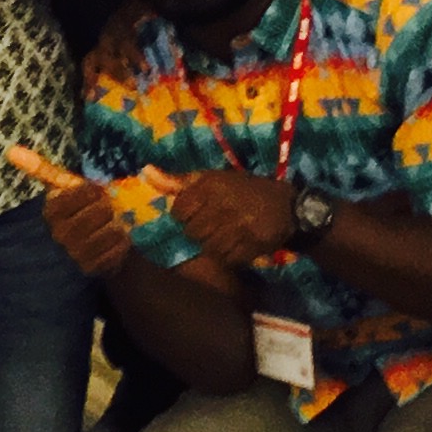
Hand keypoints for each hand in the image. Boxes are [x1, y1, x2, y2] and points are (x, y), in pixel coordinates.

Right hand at [4, 142, 133, 278]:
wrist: (97, 241)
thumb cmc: (82, 206)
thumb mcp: (65, 187)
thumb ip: (42, 169)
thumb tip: (10, 150)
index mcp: (51, 210)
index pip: (84, 193)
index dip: (94, 191)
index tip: (94, 192)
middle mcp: (59, 233)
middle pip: (99, 211)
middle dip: (108, 208)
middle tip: (106, 209)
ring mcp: (75, 253)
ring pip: (108, 232)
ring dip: (117, 225)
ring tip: (113, 223)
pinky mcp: (91, 268)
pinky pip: (115, 250)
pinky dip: (121, 243)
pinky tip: (116, 240)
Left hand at [166, 164, 302, 274]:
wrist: (287, 206)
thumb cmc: (243, 190)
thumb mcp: (212, 179)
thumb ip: (177, 180)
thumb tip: (144, 172)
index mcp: (212, 185)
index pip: (179, 210)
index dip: (185, 215)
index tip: (198, 212)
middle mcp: (223, 204)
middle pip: (192, 232)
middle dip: (201, 231)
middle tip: (215, 225)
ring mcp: (238, 226)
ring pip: (209, 248)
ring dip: (215, 246)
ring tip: (227, 235)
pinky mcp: (252, 244)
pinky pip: (228, 259)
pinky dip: (230, 256)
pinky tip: (237, 245)